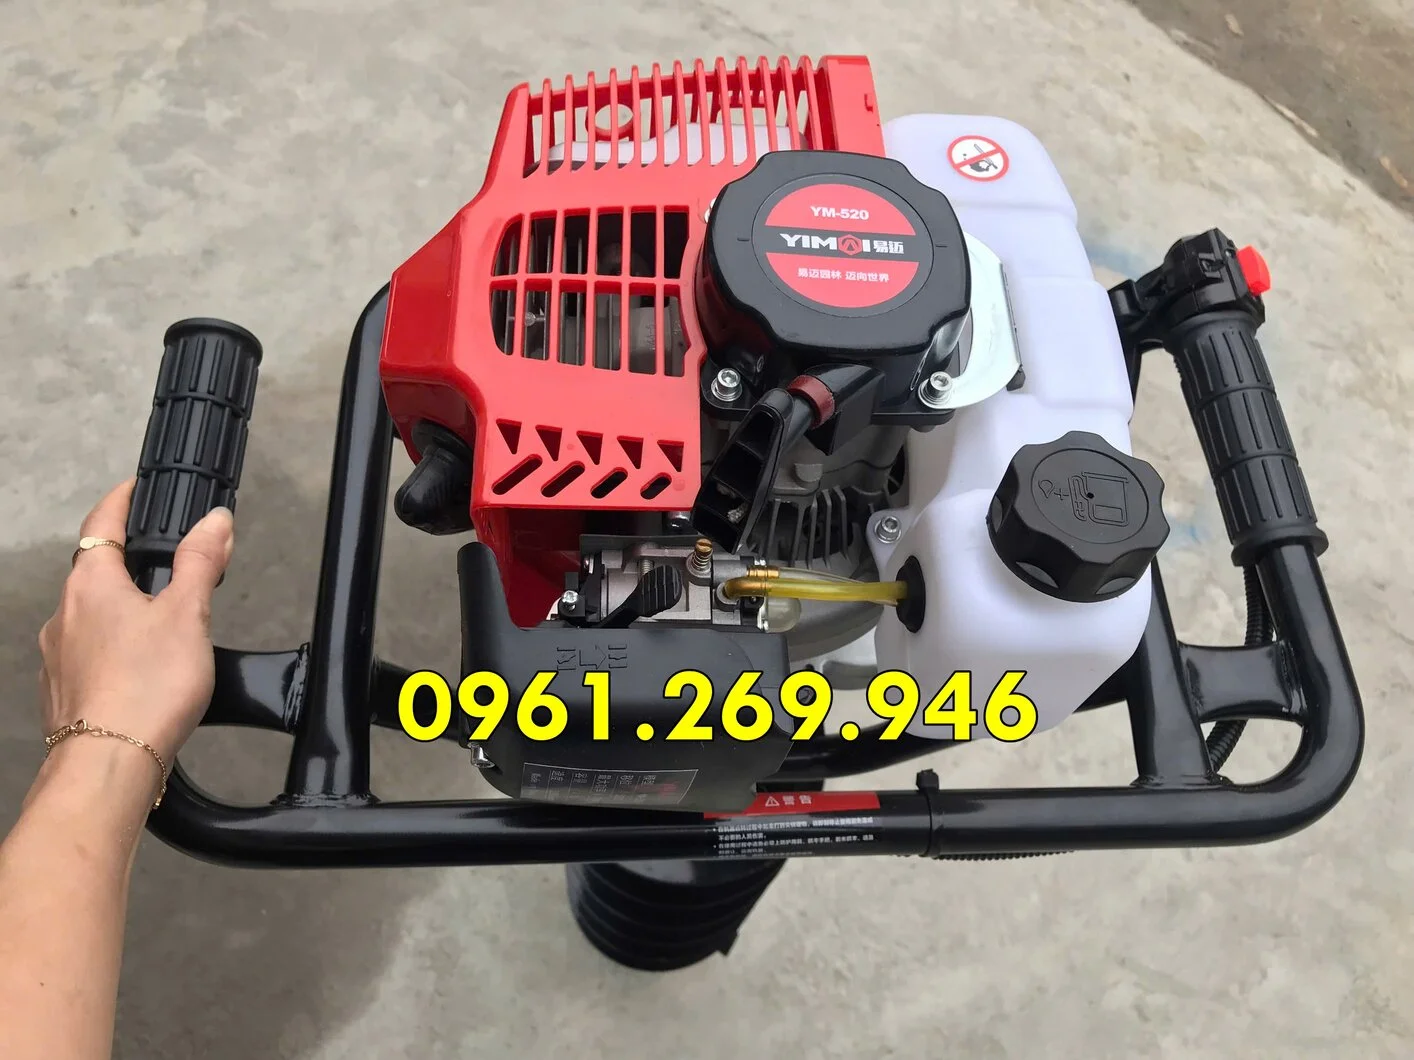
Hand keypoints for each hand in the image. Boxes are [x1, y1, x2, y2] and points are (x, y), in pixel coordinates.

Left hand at [37, 479, 235, 767]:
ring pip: (89, 617)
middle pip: (93, 572)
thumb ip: (200, 563)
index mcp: (90, 585)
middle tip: (164, 563)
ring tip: (160, 624)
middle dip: (127, 564)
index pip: (101, 523)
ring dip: (119, 611)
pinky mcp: (63, 693)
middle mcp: (64, 615)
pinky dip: (112, 651)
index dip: (121, 501)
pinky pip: (87, 656)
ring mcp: (57, 657)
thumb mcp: (189, 615)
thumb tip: (214, 519)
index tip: (135, 489)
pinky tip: (139, 670)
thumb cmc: (147, 686)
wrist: (109, 763)